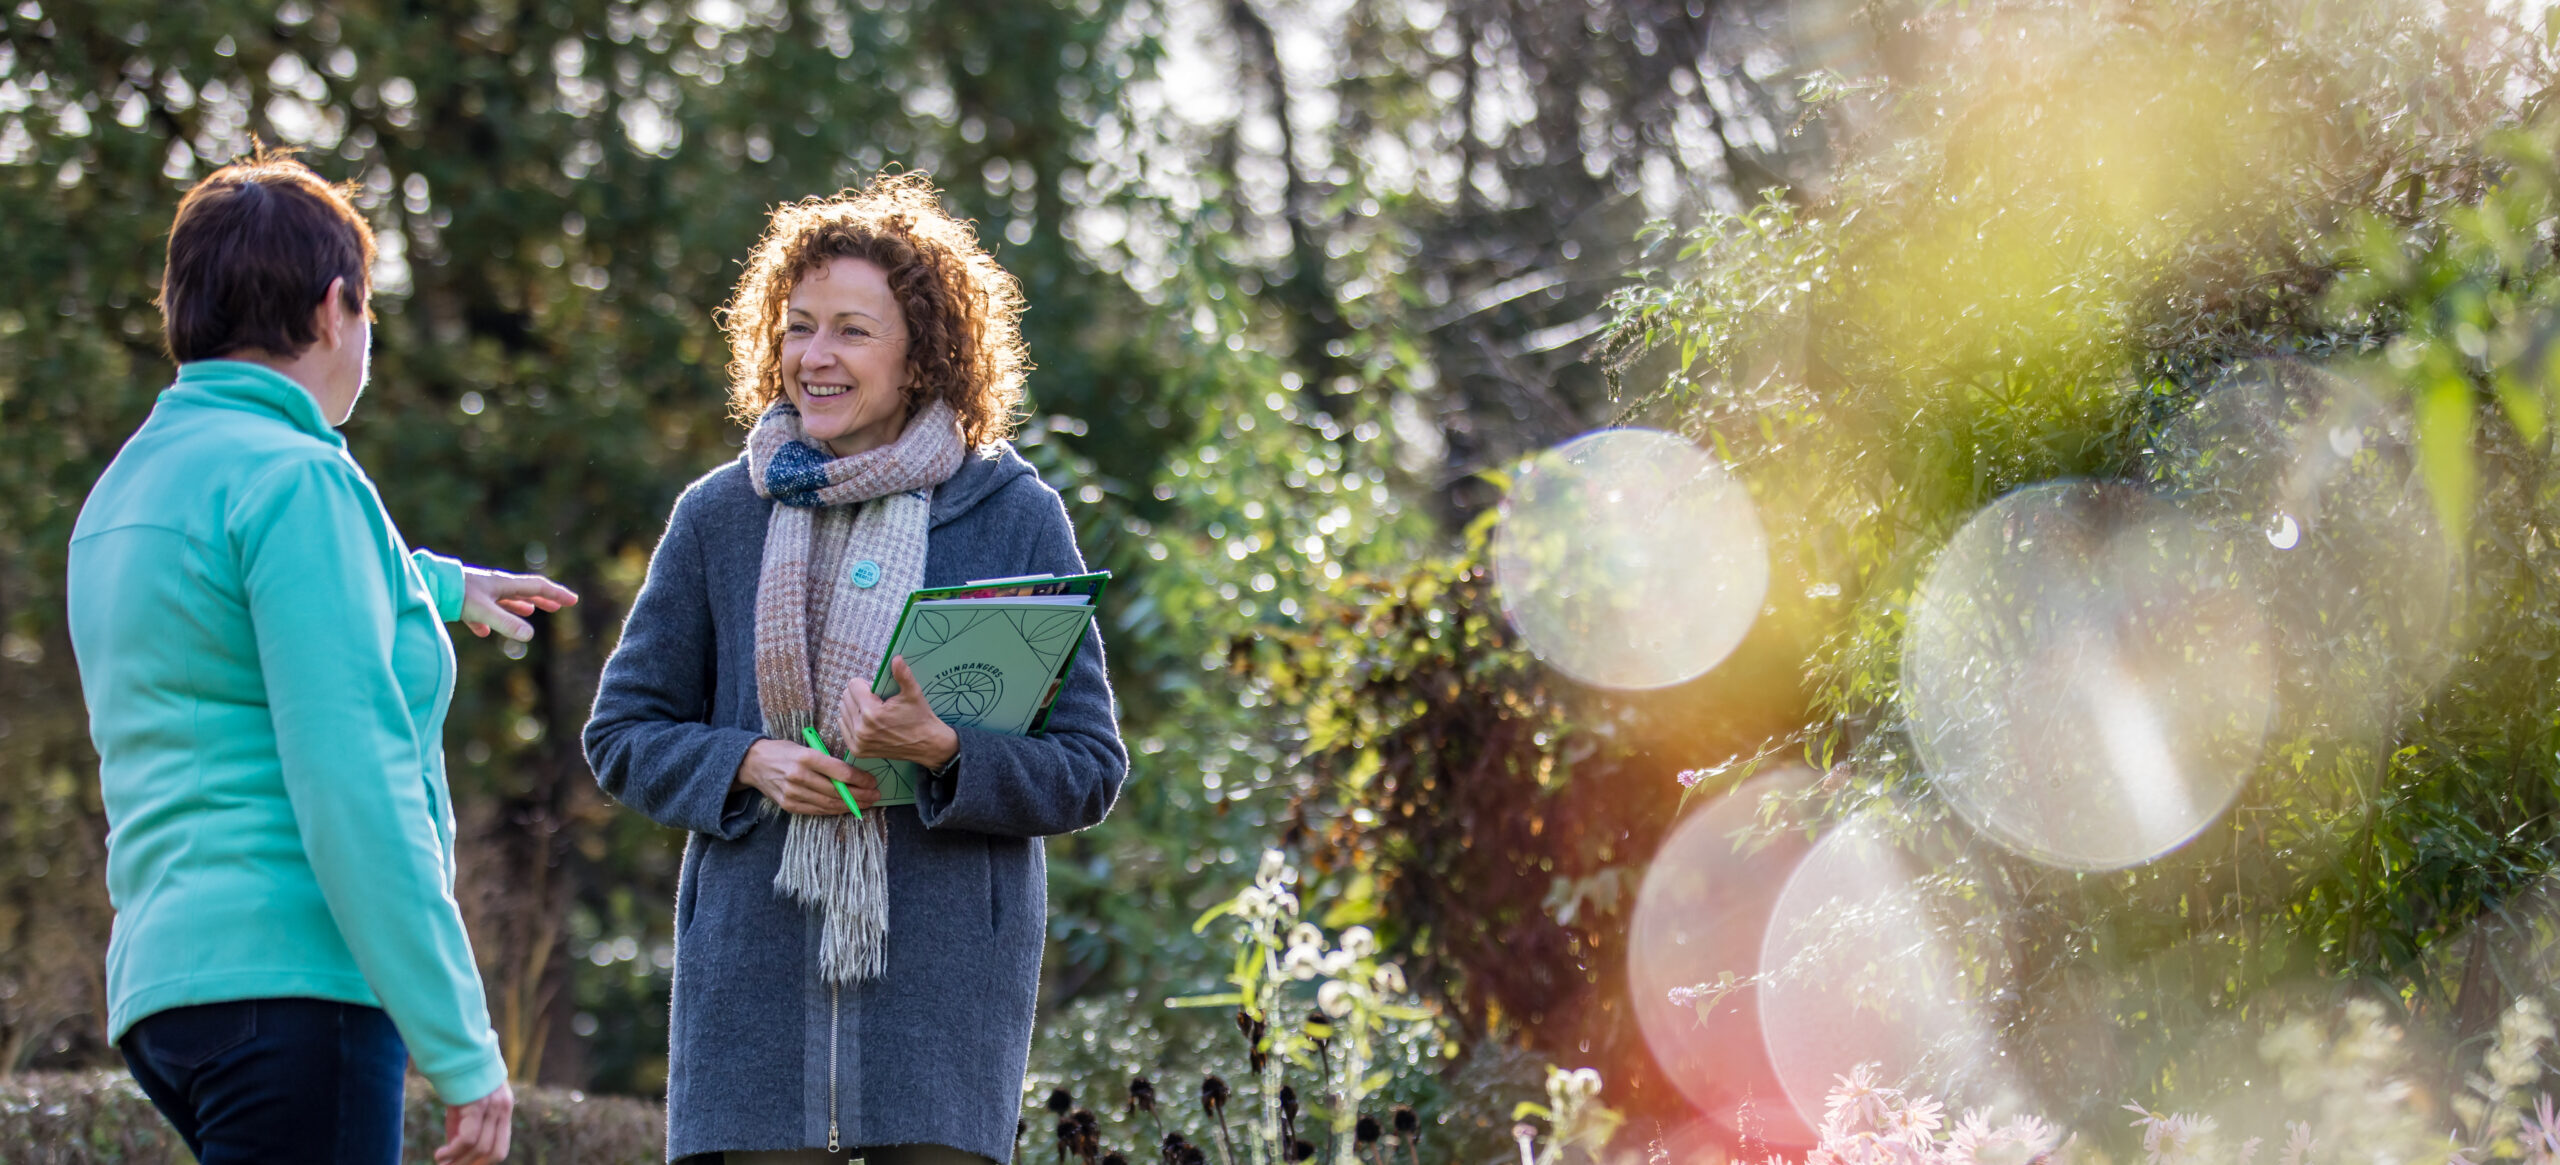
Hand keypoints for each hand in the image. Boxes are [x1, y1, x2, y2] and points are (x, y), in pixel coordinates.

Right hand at [436, 1080, 512, 1164]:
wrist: (457, 1047)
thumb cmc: (459, 1075)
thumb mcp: (465, 1103)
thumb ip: (462, 1125)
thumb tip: (453, 1150)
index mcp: (503, 1109)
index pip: (500, 1147)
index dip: (482, 1163)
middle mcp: (502, 1108)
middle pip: (494, 1152)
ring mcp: (493, 1105)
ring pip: (480, 1147)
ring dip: (458, 1161)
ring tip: (441, 1163)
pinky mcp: (478, 1103)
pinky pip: (467, 1137)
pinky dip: (453, 1151)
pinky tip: (440, 1155)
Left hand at [459, 566, 577, 640]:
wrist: (427, 585)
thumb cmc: (455, 594)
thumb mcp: (483, 611)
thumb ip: (506, 623)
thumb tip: (530, 635)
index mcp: (503, 584)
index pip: (536, 587)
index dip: (555, 594)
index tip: (572, 600)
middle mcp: (494, 586)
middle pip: (524, 591)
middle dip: (543, 599)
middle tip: (559, 605)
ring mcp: (479, 592)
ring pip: (505, 599)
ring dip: (520, 606)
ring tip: (530, 612)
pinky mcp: (464, 601)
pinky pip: (481, 612)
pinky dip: (488, 621)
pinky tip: (483, 632)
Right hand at [735, 737, 877, 814]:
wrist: (754, 763)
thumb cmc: (785, 751)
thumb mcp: (806, 746)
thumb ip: (827, 761)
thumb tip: (854, 775)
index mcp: (806, 757)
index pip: (840, 773)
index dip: (860, 780)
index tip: (873, 782)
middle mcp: (799, 776)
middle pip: (837, 791)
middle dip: (861, 795)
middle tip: (875, 795)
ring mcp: (793, 793)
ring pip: (829, 804)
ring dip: (851, 805)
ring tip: (866, 803)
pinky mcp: (789, 805)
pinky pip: (817, 811)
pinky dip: (834, 811)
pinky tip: (847, 808)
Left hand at [837, 656, 959, 768]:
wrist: (926, 744)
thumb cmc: (919, 717)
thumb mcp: (913, 693)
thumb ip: (902, 674)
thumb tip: (895, 658)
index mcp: (872, 712)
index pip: (853, 685)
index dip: (865, 684)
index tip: (877, 691)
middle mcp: (861, 728)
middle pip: (845, 697)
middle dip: (858, 694)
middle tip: (876, 700)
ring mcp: (858, 741)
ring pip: (842, 711)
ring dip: (854, 707)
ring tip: (871, 710)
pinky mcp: (857, 750)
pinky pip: (842, 726)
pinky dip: (851, 720)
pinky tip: (865, 721)